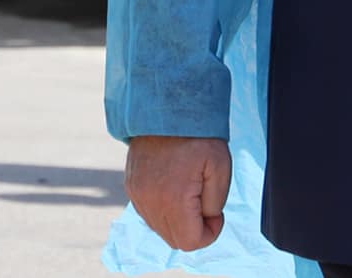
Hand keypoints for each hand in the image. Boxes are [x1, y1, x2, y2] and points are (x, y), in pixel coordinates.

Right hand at [125, 135, 231, 251]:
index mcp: (174, 199)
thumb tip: (206, 220)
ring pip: (160, 229)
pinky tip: (174, 189)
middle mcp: (150, 201)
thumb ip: (215, 205)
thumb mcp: (220, 168)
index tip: (216, 213)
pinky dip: (164, 210)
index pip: (191, 243)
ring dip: (178, 221)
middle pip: (175, 240)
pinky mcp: (131, 186)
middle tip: (204, 202)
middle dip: (194, 229)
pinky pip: (149, 213)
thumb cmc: (197, 136)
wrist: (166, 109)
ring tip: (189, 193)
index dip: (210, 233)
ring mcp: (137, 194)